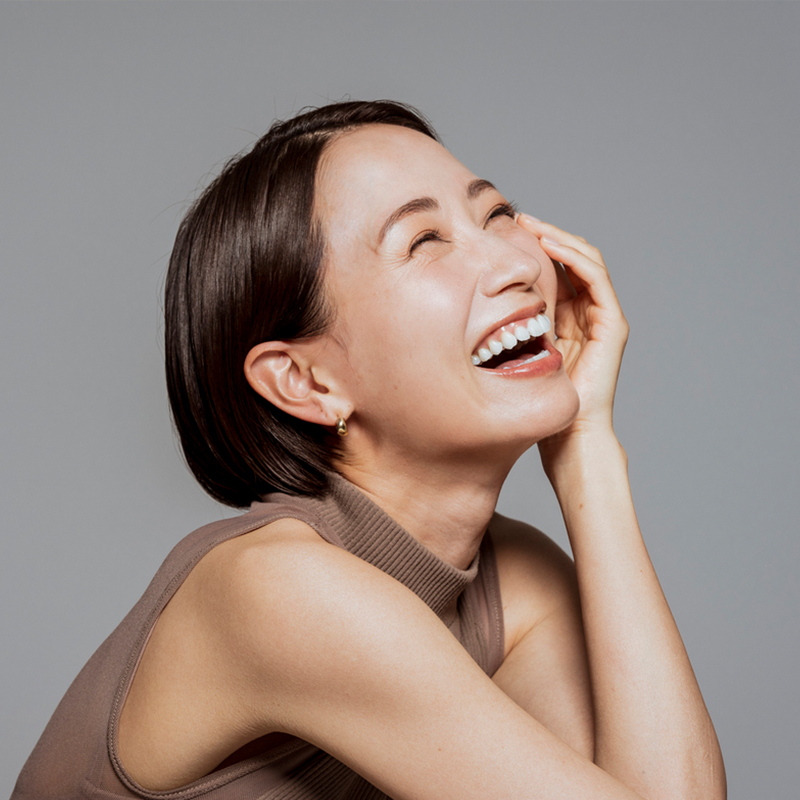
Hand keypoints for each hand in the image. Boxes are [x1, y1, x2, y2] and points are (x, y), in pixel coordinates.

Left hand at [517, 214, 628, 438]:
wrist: (566, 433)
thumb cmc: (536, 399)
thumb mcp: (515, 349)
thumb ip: (509, 324)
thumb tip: (475, 302)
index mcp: (567, 318)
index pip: (557, 270)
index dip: (536, 247)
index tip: (507, 232)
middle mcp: (587, 313)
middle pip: (572, 259)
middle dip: (547, 235)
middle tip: (519, 219)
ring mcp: (603, 318)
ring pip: (586, 261)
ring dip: (559, 239)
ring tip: (533, 226)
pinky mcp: (612, 325)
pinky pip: (596, 279)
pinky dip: (575, 259)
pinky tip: (551, 247)